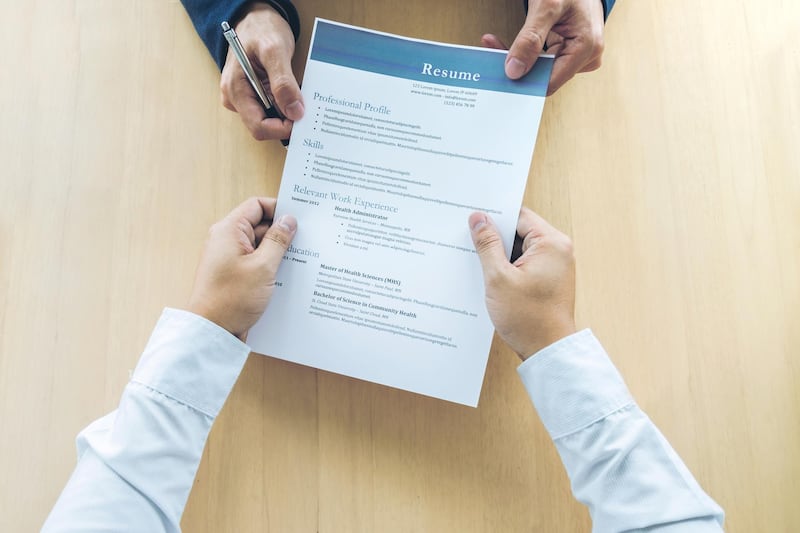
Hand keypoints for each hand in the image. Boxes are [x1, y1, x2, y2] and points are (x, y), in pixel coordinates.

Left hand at [188, 198, 296, 339]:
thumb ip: (278, 240)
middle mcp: (226, 241)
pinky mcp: (234, 274)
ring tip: (298, 262)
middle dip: (282, 233)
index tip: (299, 219)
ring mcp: (229, 258)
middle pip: (260, 225)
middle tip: (305, 243)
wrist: (212, 332)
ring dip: (278, 253)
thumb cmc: (231, 299)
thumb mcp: (263, 267)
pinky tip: (285, 276)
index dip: (278, 209)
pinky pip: (256, 262)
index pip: (257, 206)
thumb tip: (289, 221)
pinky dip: (270, 266)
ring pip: (260, 246)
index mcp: (229, 231)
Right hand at [220, 3, 303, 140]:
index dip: (281, 128)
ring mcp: (244, 98)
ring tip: (300, 98)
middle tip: (305, 108)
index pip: (258, 126)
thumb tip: (295, 112)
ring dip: (287, 113)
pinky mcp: (253, 95)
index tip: (301, 119)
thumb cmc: (261, 29)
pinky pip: (272, 110)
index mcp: (235, 90)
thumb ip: (283, 83)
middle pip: (264, 126)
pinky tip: (294, 95)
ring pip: (269, 119)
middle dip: (285, 121)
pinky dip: (285, 106)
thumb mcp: (274, 51)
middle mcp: (236, 98)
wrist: (257, 18)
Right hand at [469, 208, 575, 358]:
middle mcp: (559, 250)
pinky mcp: (549, 278)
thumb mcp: (498, 278)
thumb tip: (478, 218)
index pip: (519, 216)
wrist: (547, 351)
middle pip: (520, 230)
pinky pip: (525, 262)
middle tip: (472, 245)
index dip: (494, 217)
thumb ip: (487, 244)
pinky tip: (493, 279)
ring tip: (482, 266)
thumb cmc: (528, 318)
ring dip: (501, 255)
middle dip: (496, 238)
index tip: (473, 221)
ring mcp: (555, 265)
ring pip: (520, 248)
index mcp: (552, 243)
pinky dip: (509, 267)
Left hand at [482, 0, 604, 94]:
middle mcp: (586, 56)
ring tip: (494, 43)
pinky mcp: (569, 51)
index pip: (549, 82)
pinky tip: (508, 45)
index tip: (500, 71)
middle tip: (492, 50)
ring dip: (517, 58)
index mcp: (586, 47)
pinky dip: (524, 53)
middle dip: (517, 66)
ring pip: (540, 70)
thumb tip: (515, 70)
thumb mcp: (547, 6)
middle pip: (543, 77)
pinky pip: (543, 61)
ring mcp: (579, 55)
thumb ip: (531, 38)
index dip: (524, 80)